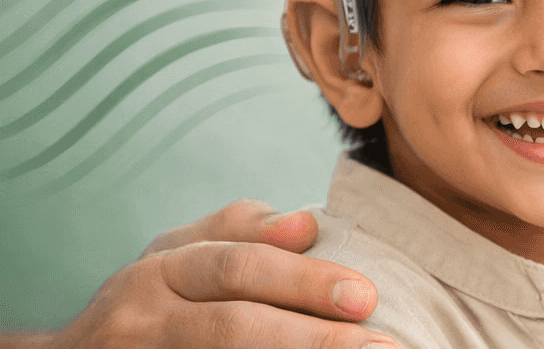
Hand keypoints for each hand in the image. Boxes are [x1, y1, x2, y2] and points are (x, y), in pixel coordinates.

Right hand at [5, 200, 397, 348]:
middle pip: (234, 327)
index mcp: (160, 272)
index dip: (303, 280)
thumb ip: (241, 231)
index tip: (366, 295)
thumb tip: (307, 224)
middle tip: (381, 345)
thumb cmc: (150, 299)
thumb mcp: (177, 253)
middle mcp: (145, 319)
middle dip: (312, 337)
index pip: (237, 268)